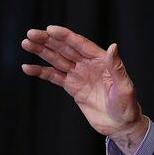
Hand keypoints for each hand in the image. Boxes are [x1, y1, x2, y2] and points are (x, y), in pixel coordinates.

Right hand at [21, 25, 146, 154]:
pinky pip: (54, 77)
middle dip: (48, 41)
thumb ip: (116, 67)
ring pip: (57, 60)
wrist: (120, 125)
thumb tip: (113, 46)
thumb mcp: (124, 87)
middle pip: (65, 49)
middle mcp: (89, 64)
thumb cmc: (127, 106)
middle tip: (31, 34)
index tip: (50, 29)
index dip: (65, 36)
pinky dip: (41, 72)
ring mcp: (79, 75)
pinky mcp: (72, 87)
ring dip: (42, 52)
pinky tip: (28, 67)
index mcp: (102, 61)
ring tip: (26, 43)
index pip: (81, 44)